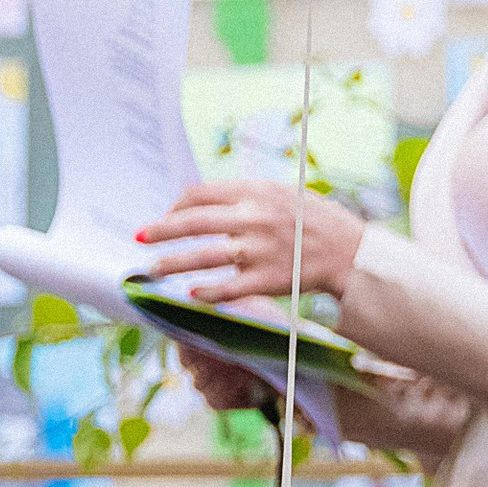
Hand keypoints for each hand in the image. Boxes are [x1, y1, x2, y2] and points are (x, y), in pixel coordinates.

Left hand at [137, 178, 366, 309]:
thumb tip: (200, 205)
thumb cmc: (310, 220)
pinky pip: (230, 287)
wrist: (347, 249)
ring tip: (153, 268)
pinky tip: (192, 294)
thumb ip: (242, 198)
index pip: (201, 193)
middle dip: (161, 230)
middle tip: (139, 237)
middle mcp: (254, 218)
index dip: (175, 206)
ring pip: (206, 256)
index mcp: (254, 192)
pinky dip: (208, 291)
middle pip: (195, 221)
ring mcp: (260, 250)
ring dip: (174, 263)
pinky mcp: (268, 279)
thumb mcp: (278, 194)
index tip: (164, 218)